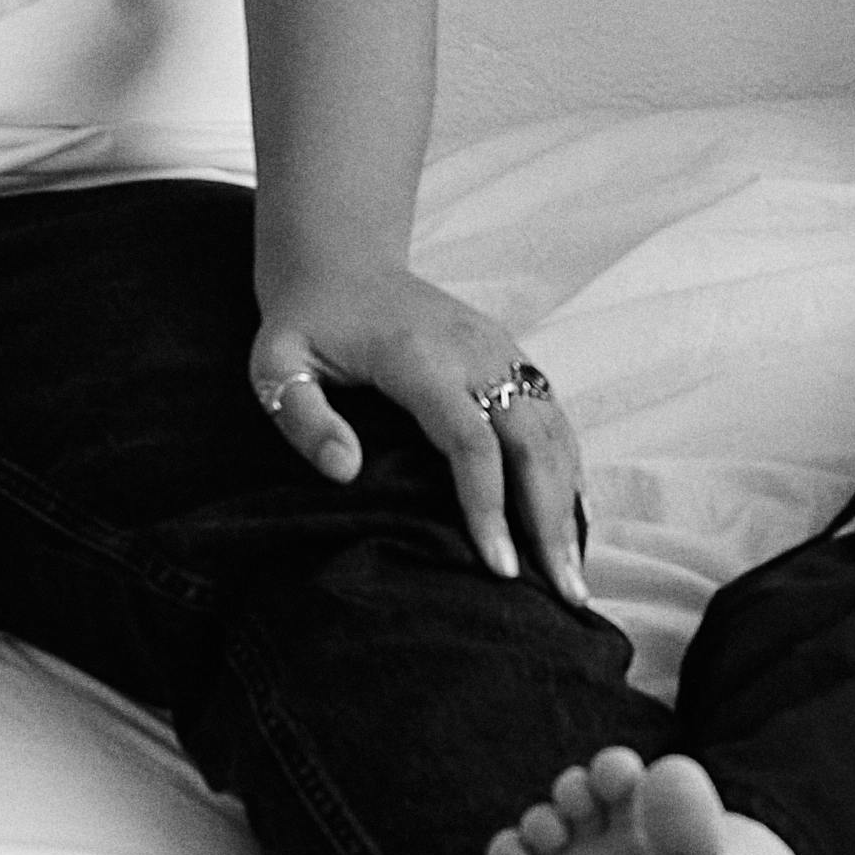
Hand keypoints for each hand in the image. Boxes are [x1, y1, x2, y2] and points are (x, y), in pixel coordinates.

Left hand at [252, 266, 593, 598]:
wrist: (342, 261)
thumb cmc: (307, 324)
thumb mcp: (278, 365)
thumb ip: (304, 418)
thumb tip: (345, 471)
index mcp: (420, 358)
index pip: (471, 441)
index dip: (489, 507)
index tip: (499, 568)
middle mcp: (475, 352)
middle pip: (532, 442)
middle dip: (550, 520)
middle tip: (564, 592)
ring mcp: (502, 351)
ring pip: (553, 433)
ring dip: (569, 504)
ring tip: (575, 575)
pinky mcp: (512, 356)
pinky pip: (554, 419)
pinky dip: (570, 471)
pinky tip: (576, 521)